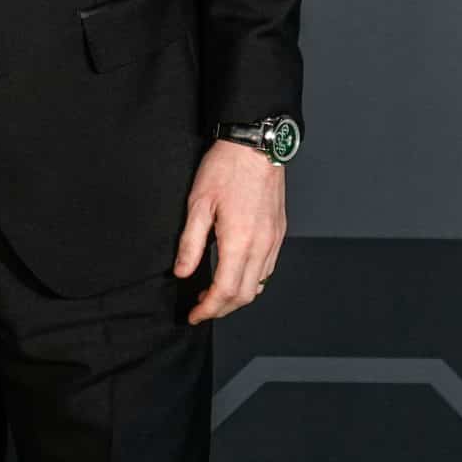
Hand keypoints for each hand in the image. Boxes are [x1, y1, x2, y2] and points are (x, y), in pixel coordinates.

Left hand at [172, 139, 285, 325]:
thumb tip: (182, 272)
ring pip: (259, 284)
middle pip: (244, 295)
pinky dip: (252, 281)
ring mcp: (273, 240)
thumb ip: (190, 243)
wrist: (256, 146)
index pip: (224, 291)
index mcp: (239, 241)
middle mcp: (261, 245)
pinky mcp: (279, 232)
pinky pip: (268, 268)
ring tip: (215, 294)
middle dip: (222, 309)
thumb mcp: (197, 204)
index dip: (208, 309)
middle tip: (202, 308)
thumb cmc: (225, 169)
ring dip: (237, 297)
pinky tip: (236, 274)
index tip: (194, 315)